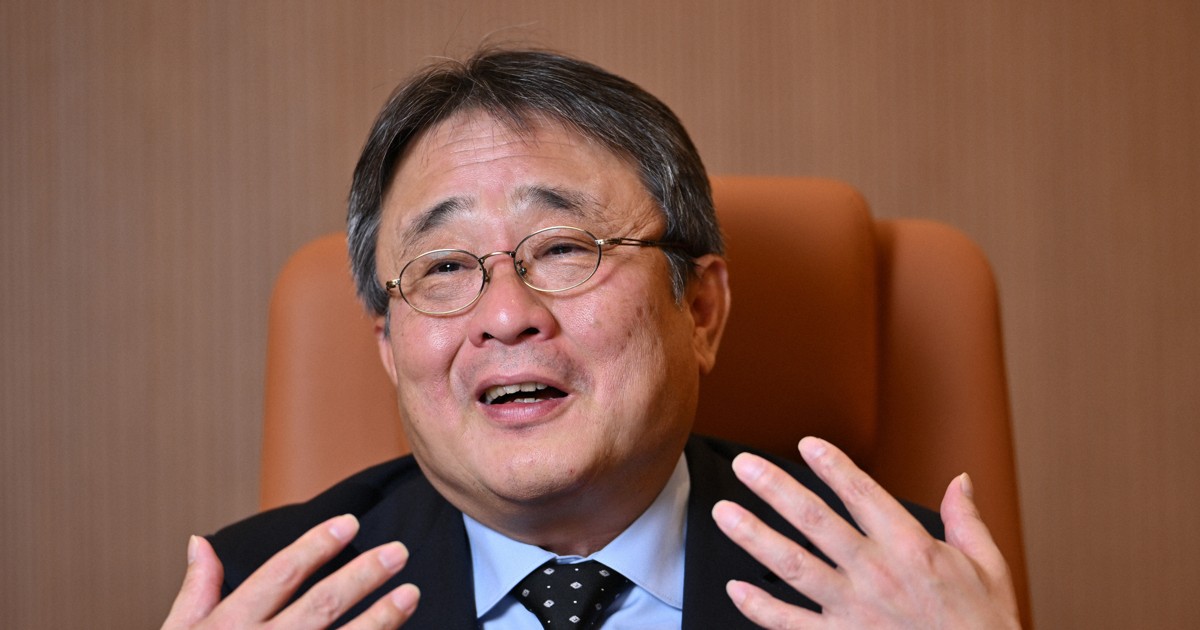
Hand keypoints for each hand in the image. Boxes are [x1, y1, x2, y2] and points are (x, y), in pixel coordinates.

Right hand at [162, 514, 419, 628]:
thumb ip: (197, 591)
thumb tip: (202, 542)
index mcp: (230, 625)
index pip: (281, 574)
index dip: (317, 544)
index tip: (350, 522)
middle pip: (322, 604)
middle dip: (363, 575)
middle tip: (398, 552)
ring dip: (382, 618)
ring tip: (411, 594)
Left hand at [712, 437, 1018, 628]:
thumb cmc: (984, 627)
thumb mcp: (988, 568)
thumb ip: (967, 520)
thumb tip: (960, 480)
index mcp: (914, 549)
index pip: (865, 495)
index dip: (834, 466)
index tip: (807, 442)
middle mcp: (878, 575)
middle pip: (816, 522)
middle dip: (775, 489)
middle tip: (744, 465)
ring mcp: (855, 611)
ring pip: (793, 567)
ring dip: (754, 538)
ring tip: (724, 514)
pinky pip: (791, 624)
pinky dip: (759, 608)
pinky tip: (735, 588)